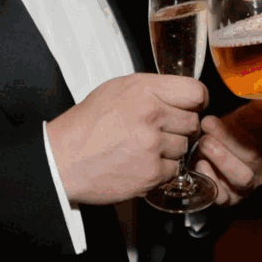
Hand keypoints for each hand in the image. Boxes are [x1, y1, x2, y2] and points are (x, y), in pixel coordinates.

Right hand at [46, 73, 206, 205]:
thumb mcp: (117, 89)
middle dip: (181, 127)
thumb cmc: (87, 124)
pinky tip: (142, 162)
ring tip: (146, 147)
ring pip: (185, 147)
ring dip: (171, 149)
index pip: (196, 92)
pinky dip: (162, 169)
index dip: (197, 101)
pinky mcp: (152, 172)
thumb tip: (181, 94)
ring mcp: (153, 144)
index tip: (192, 107)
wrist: (64, 158)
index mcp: (144, 89)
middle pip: (193, 122)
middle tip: (160, 130)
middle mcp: (152, 114)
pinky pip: (175, 169)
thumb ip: (152, 88)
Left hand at [193, 100, 261, 205]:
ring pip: (242, 177)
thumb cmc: (228, 133)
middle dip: (230, 138)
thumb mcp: (242, 116)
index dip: (254, 123)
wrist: (207, 154)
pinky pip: (222, 196)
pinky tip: (200, 164)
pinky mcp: (227, 200)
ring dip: (221, 158)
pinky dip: (210, 179)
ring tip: (204, 142)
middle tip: (208, 123)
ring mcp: (246, 187)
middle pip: (254, 157)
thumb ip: (257, 106)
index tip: (237, 112)